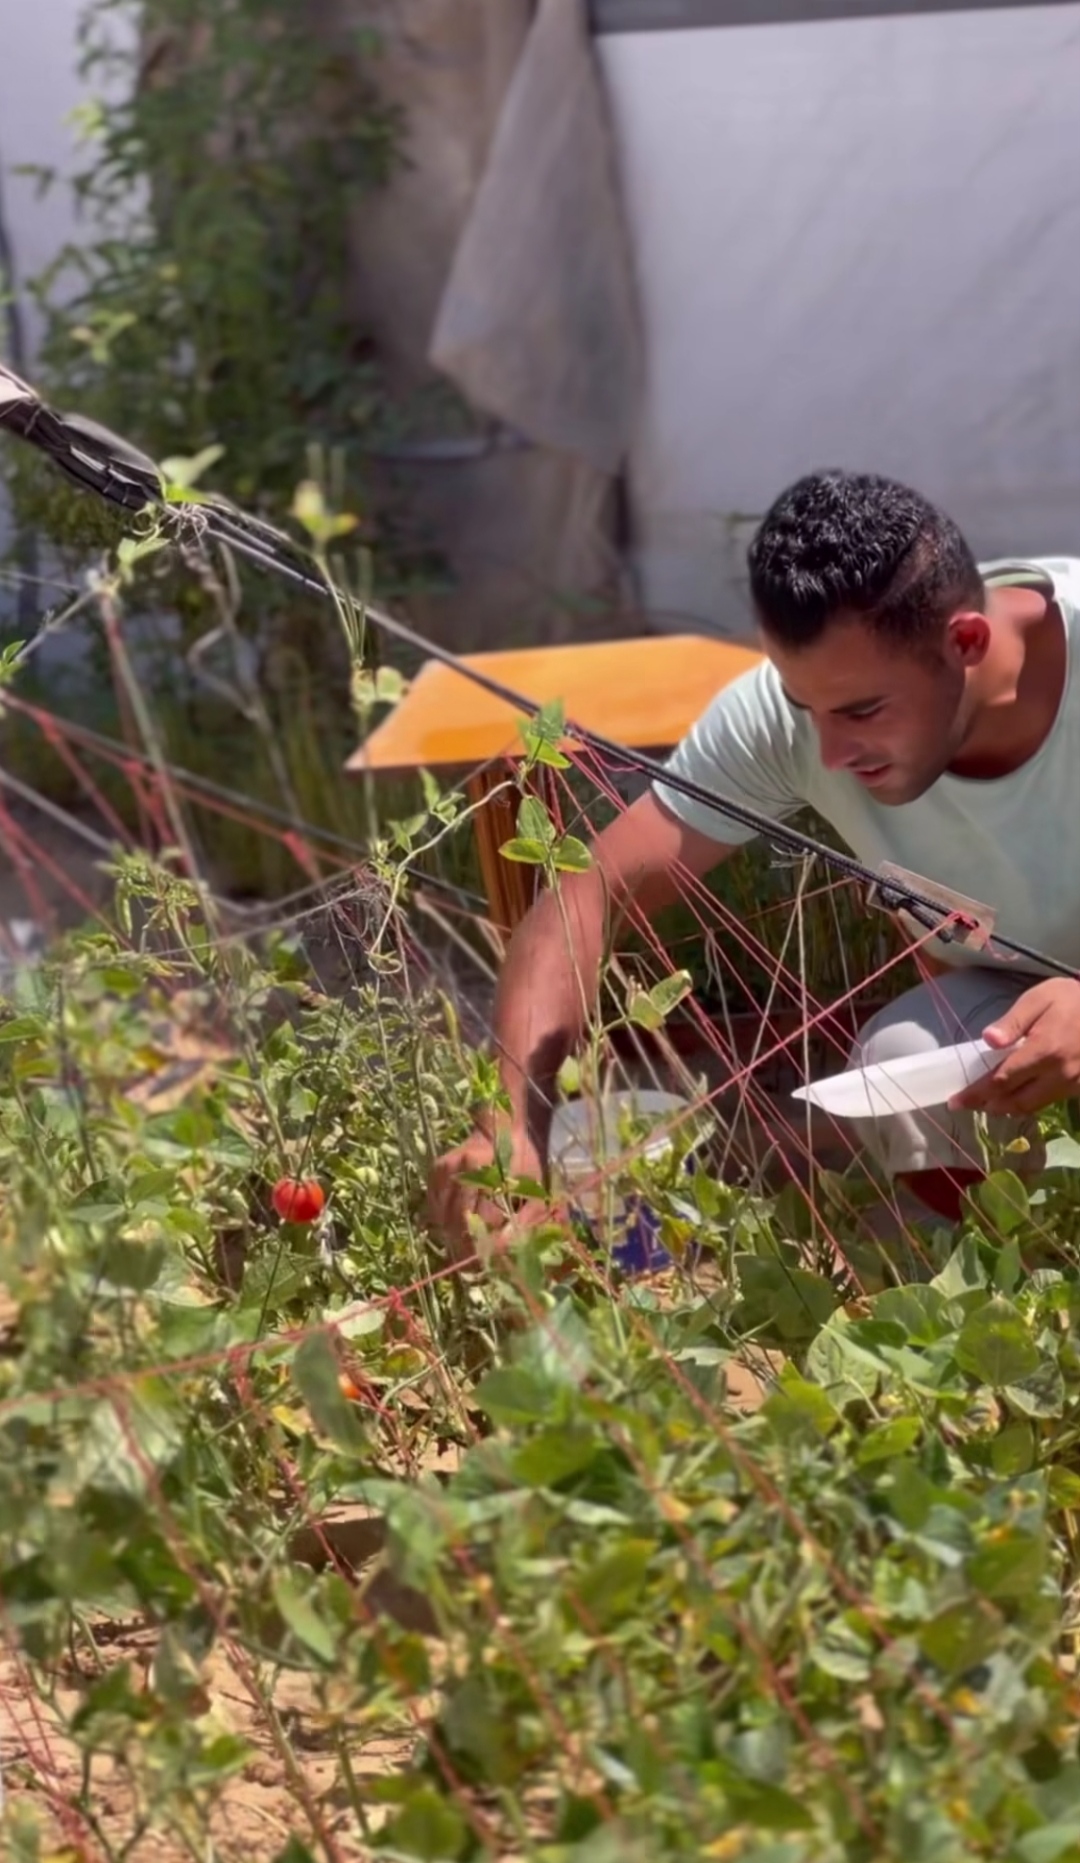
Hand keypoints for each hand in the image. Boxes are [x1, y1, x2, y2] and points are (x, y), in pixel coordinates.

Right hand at [424, 1123, 548, 1266]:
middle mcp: (461, 1170)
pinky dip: (444, 1221)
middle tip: (474, 1263)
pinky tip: (457, 1226)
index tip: (489, 1263)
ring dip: (452, 1238)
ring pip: (442, 1218)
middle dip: (464, 1248)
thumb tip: (502, 1252)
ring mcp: (444, 1170)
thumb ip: (522, 1223)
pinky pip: (434, 1207)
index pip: (480, 1223)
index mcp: (488, 1174)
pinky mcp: (435, 1171)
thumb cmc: (523, 1162)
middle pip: (456, 1223)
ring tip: (466, 1248)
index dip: (483, 1248)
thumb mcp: (534, 1191)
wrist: (502, 1128)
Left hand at [950, 978, 1079, 1116]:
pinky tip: (1016, 1093)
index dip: (976, 1094)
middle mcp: (1058, 1075)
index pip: (1001, 1080)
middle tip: (967, 1104)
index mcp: (1044, 1051)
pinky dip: (1027, 1102)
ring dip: (1006, 1107)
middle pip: (1015, 1102)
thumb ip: (1013, 1021)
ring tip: (987, 1101)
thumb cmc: (1074, 999)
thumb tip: (988, 1040)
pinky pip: (1048, 1101)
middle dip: (987, 1105)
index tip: (955, 1101)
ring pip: (1032, 1106)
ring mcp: (1072, 1084)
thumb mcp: (1041, 997)